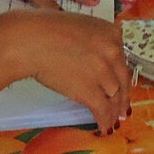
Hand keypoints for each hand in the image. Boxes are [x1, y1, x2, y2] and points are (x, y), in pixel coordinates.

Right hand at [0, 9, 131, 133]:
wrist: (31, 40)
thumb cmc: (46, 29)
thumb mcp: (81, 25)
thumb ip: (95, 40)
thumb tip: (94, 57)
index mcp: (111, 34)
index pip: (122, 59)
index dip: (120, 76)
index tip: (120, 85)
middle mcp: (113, 52)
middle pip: (122, 80)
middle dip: (123, 97)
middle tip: (122, 109)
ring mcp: (103, 72)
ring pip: (115, 97)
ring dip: (114, 112)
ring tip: (113, 121)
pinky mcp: (90, 91)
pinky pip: (103, 110)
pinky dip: (105, 121)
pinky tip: (104, 128)